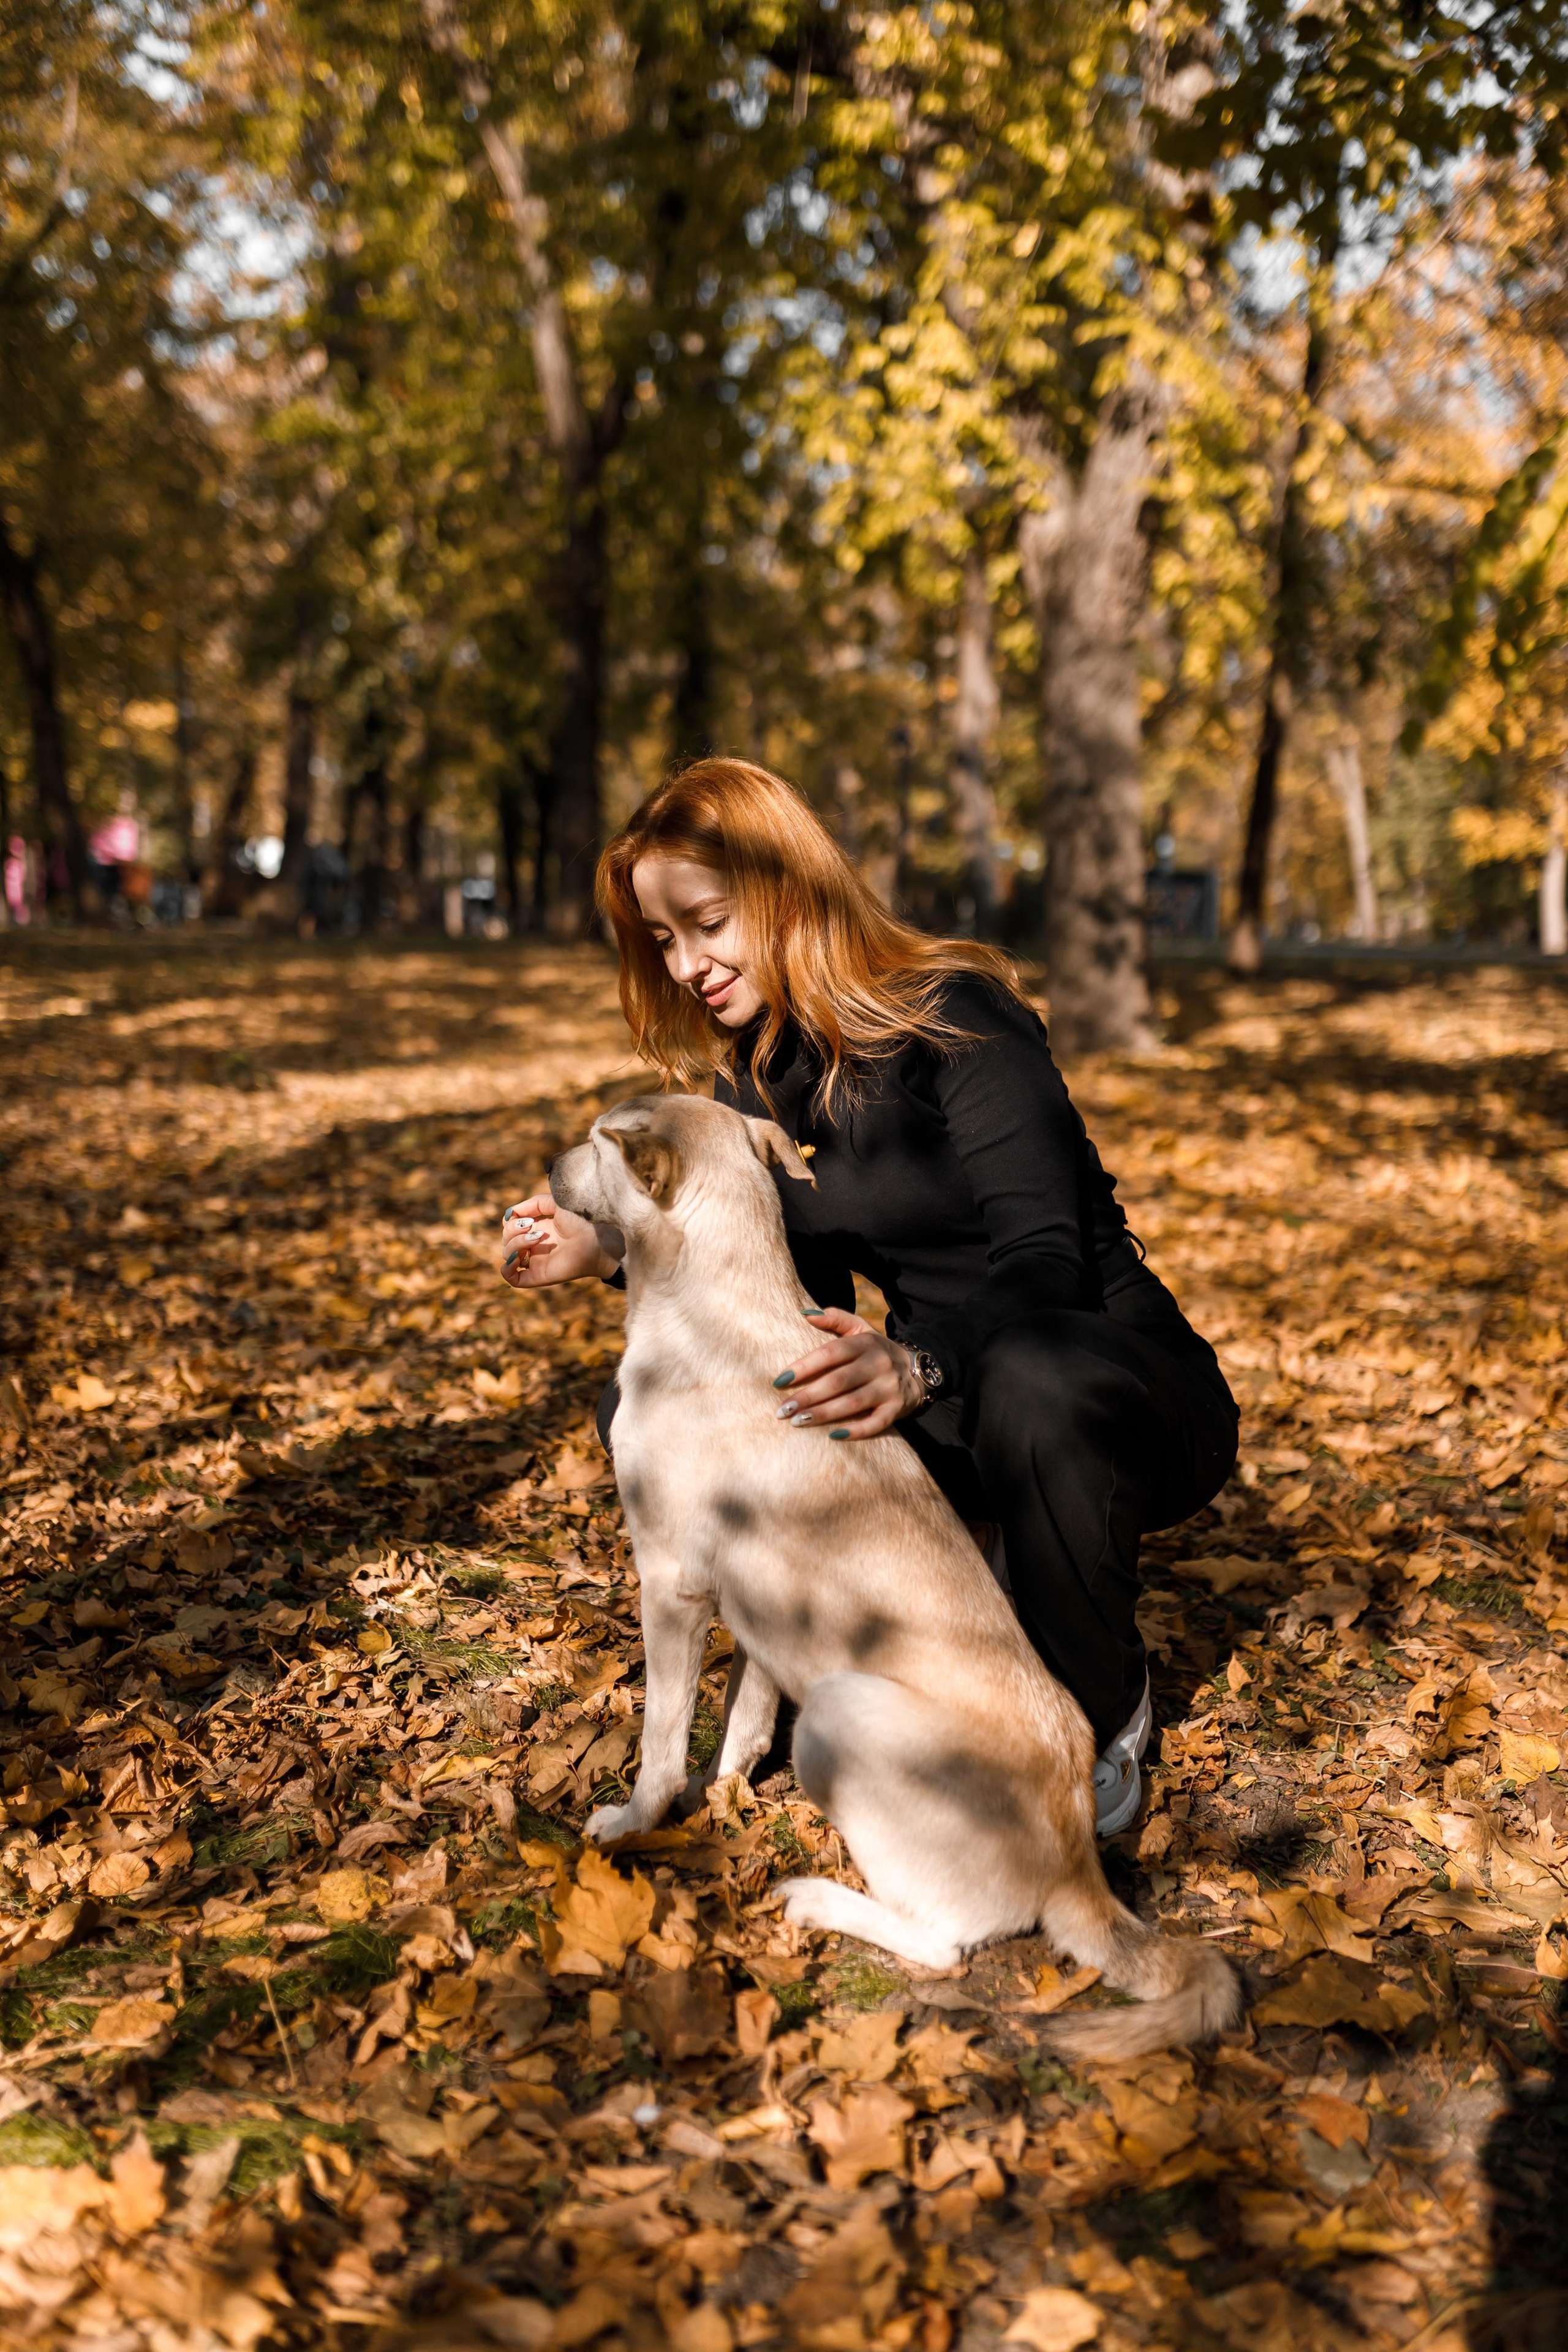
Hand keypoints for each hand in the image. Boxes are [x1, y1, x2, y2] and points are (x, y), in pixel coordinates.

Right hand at [500, 1191, 619, 1288]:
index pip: (510, 1228)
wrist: (597, 1238)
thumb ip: (533, 1204)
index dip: (510, 1221)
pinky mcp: (538, 1276)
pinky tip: (519, 1255)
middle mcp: (535, 1247)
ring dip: (514, 1243)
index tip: (522, 1217)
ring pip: (507, 1256)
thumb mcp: (555, 1204)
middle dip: (512, 1230)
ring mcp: (536, 1262)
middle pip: (507, 1240)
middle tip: (531, 1226)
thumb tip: (510, 1213)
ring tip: (535, 1238)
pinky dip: (507, 1267)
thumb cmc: (581, 1220)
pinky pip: (512, 1279)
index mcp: (538, 1230)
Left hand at [771, 1305, 924, 1439]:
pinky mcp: (896, 1409)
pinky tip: (832, 1436)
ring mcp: (888, 1387)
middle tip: (782, 1410)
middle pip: (838, 1381)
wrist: (918, 1371)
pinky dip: (855, 1431)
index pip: (829, 1353)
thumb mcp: (861, 1329)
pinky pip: (875, 1423)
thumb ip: (835, 1318)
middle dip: (808, 1396)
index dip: (803, 1367)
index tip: (779, 1381)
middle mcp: (878, 1363)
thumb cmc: (876, 1351)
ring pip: (852, 1403)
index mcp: (865, 1343)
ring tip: (797, 1422)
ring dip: (823, 1414)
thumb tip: (806, 1313)